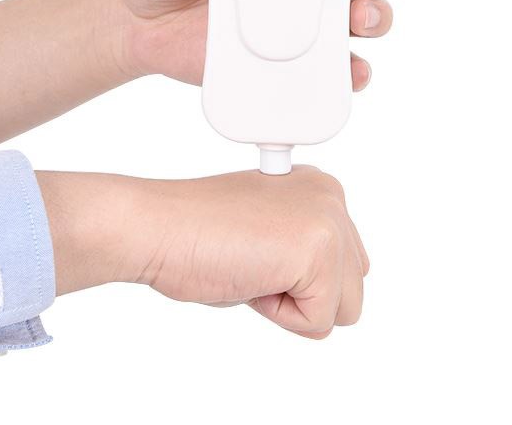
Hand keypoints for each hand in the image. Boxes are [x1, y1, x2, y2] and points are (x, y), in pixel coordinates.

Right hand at [38, 165, 368, 338]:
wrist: (158, 226)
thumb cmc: (195, 231)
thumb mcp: (266, 229)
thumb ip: (301, 243)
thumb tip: (324, 284)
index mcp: (320, 187)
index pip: (344, 264)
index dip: (294, 277)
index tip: (255, 250)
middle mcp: (331, 197)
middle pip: (352, 288)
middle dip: (303, 293)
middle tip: (252, 261)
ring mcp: (328, 222)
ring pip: (344, 309)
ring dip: (293, 305)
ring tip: (252, 266)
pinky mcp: (317, 252)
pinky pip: (318, 323)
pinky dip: (279, 315)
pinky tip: (249, 276)